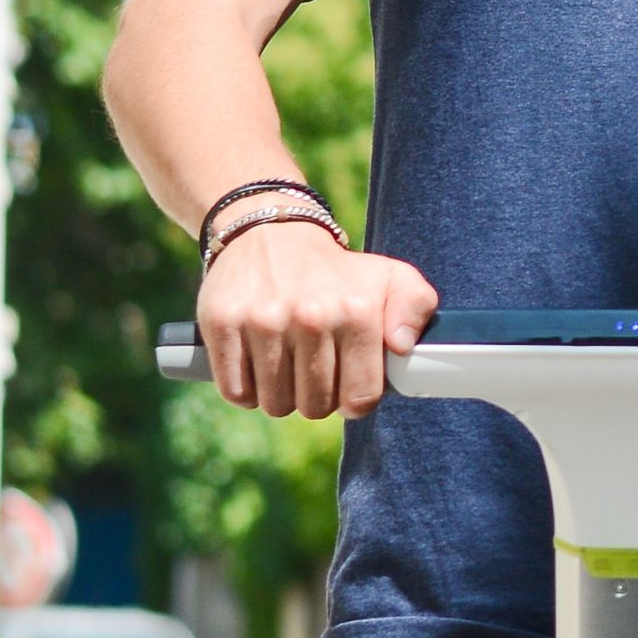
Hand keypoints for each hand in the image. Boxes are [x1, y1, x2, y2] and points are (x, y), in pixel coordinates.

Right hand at [196, 212, 430, 421]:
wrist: (270, 230)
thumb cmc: (336, 271)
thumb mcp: (390, 277)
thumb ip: (416, 308)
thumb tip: (403, 347)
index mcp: (356, 311)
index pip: (360, 398)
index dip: (354, 400)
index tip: (346, 384)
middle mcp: (310, 316)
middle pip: (315, 407)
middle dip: (317, 397)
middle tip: (313, 367)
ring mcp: (262, 321)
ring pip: (275, 404)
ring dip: (281, 394)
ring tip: (287, 363)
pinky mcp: (222, 323)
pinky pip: (236, 392)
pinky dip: (247, 390)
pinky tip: (258, 365)